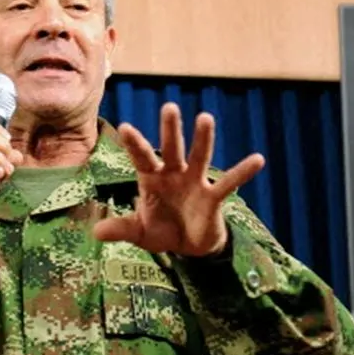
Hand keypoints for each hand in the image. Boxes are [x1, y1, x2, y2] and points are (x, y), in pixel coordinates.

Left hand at [93, 103, 263, 256]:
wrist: (190, 247)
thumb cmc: (163, 232)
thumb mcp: (140, 233)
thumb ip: (121, 229)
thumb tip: (96, 232)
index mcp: (152, 179)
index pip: (142, 158)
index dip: (135, 144)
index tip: (125, 127)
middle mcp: (174, 174)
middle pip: (172, 149)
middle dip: (171, 130)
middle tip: (170, 107)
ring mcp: (195, 182)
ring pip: (200, 156)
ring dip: (203, 139)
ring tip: (206, 118)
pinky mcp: (213, 196)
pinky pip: (230, 182)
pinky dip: (243, 172)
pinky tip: (258, 159)